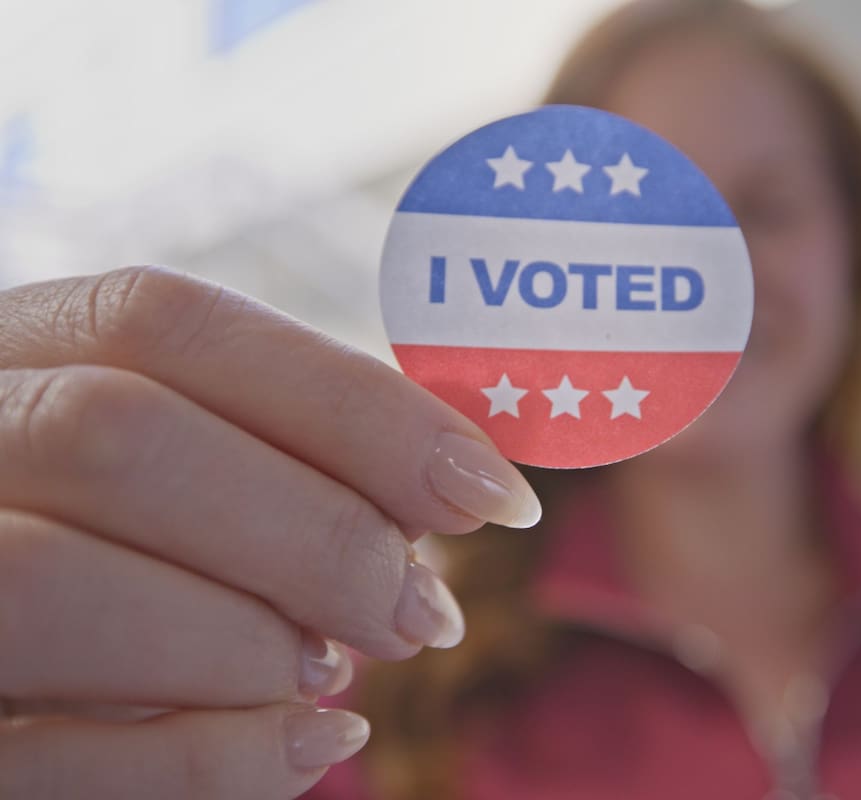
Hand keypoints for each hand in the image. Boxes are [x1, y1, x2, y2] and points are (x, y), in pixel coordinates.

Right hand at [0, 267, 540, 798]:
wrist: (22, 649)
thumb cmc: (126, 546)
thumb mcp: (183, 472)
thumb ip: (276, 454)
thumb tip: (452, 483)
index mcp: (17, 355)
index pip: (170, 324)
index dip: (355, 406)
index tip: (491, 491)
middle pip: (118, 434)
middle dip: (313, 531)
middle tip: (422, 610)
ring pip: (50, 578)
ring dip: (247, 635)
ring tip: (338, 668)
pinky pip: (48, 755)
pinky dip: (215, 756)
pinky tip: (317, 743)